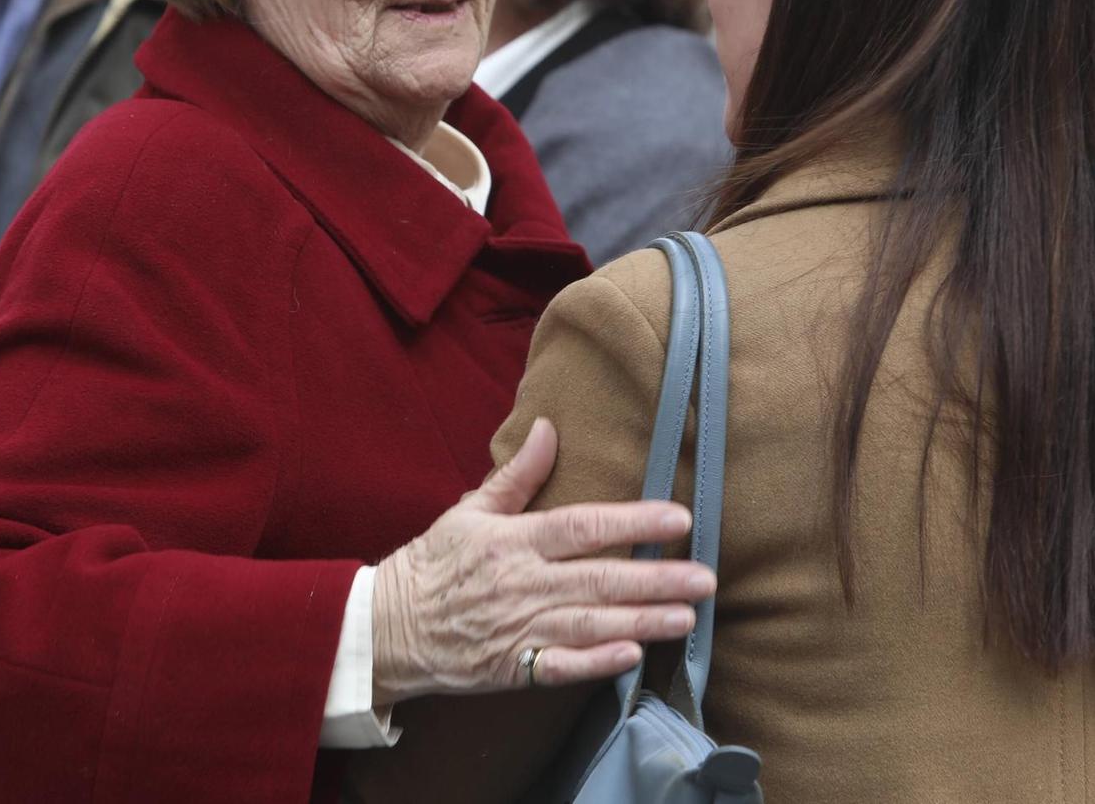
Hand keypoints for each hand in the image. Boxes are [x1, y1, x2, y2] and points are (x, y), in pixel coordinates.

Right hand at [371, 418, 714, 703]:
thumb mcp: (470, 511)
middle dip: (657, 579)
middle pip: (599, 579)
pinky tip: (632, 657)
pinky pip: (560, 667)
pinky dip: (596, 663)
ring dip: (642, 621)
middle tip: (706, 578)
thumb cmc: (434, 564)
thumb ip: (517, 475)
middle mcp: (522, 584)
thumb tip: (549, 428)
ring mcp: (518, 628)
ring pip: (590, 625)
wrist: (388, 627)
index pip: (583, 526)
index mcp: (514, 541)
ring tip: (687, 617)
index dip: (633, 522)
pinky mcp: (513, 667)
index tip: (678, 517)